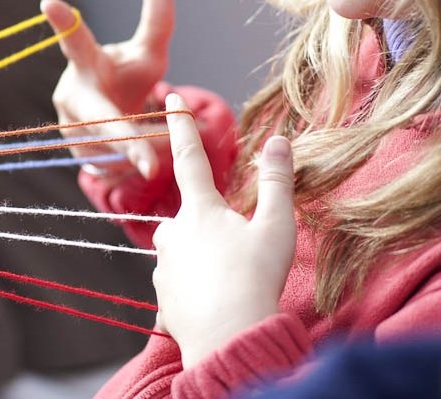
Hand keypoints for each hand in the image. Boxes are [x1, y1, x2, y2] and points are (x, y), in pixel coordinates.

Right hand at [40, 0, 174, 179]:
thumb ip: (156, 23)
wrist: (109, 123)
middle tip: (149, 165)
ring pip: (121, 148)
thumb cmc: (127, 80)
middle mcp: (71, 96)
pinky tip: (141, 155)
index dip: (62, 22)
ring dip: (147, 149)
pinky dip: (138, 160)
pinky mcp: (77, 156)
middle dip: (127, 143)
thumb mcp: (147, 54)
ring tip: (160, 143)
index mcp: (86, 63)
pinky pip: (118, 164)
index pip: (74, 40)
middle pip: (104, 122)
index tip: (48, 2)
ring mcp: (70, 129)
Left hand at [152, 92, 295, 367]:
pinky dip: (199, 287)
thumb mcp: (276, 228)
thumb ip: (276, 182)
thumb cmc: (257, 281)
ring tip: (234, 282)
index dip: (181, 125)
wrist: (230, 342)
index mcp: (199, 211)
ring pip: (184, 250)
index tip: (170, 98)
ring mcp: (163, 265)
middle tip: (241, 253)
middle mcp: (172, 233)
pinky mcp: (162, 295)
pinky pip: (181, 282)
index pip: (189, 157)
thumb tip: (278, 140)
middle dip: (212, 226)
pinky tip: (219, 303)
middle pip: (190, 215)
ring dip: (205, 258)